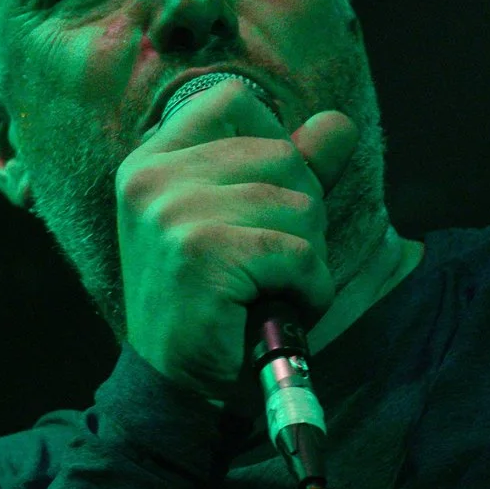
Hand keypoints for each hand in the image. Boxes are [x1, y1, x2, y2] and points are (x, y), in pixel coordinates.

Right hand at [114, 79, 361, 402]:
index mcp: (151, 160)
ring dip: (306, 255)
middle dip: (300, 211)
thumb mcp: (242, 221)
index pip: (233, 101)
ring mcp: (173, 212)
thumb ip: (291, 167)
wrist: (176, 386)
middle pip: (280, 154)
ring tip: (271, 286)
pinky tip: (281, 306)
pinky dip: (309, 286)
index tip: (264, 196)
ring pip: (297, 203)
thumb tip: (338, 123)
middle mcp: (153, 177)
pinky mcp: (202, 253)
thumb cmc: (212, 302)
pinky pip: (298, 251)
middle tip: (270, 262)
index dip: (272, 141)